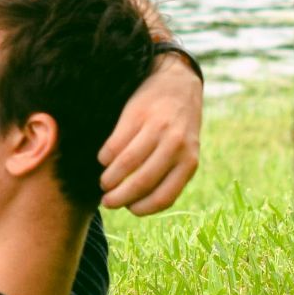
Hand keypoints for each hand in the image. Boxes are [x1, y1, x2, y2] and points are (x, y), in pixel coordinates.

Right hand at [97, 55, 202, 214]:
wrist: (177, 85)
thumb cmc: (177, 128)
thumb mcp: (183, 152)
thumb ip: (168, 174)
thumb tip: (136, 202)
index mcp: (189, 160)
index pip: (164, 196)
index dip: (142, 208)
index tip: (129, 209)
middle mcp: (176, 145)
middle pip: (141, 182)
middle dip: (119, 197)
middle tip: (107, 202)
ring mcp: (157, 129)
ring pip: (125, 164)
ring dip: (109, 179)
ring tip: (104, 183)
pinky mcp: (137, 115)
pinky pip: (114, 145)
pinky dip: (105, 158)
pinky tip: (104, 160)